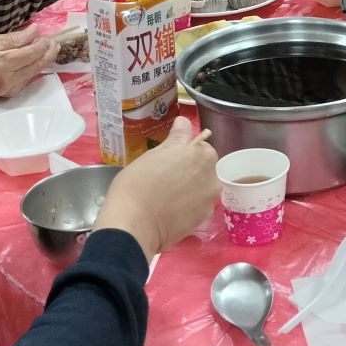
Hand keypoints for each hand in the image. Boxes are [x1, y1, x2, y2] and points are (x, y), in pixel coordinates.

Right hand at [0, 25, 57, 105]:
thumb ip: (11, 39)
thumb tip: (33, 32)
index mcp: (0, 65)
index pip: (30, 53)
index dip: (41, 43)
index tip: (45, 32)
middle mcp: (8, 80)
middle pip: (37, 65)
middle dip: (49, 52)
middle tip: (54, 41)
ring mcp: (10, 90)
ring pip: (35, 73)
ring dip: (44, 59)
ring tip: (49, 47)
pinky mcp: (9, 94)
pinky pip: (28, 79)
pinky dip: (34, 67)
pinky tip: (36, 58)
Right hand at [94, 119, 218, 257]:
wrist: (133, 225)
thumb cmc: (139, 183)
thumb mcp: (156, 153)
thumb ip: (177, 137)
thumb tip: (184, 121)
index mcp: (203, 156)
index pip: (200, 148)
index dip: (183, 153)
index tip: (168, 160)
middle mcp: (213, 178)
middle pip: (203, 170)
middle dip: (188, 172)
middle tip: (163, 178)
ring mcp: (209, 202)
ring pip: (200, 190)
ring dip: (188, 190)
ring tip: (164, 196)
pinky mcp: (201, 222)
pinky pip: (195, 208)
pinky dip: (185, 207)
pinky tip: (167, 211)